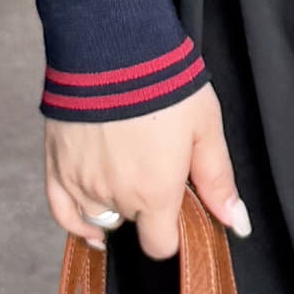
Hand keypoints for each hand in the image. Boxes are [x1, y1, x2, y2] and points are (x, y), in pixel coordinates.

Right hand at [43, 80, 249, 260]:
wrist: (114, 49)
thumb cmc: (165, 84)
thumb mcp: (205, 128)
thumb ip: (218, 180)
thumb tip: (237, 223)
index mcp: (155, 193)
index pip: (161, 245)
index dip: (173, 232)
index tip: (180, 208)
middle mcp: (116, 198)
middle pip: (134, 223)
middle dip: (148, 205)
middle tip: (156, 167)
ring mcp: (81, 184)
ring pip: (100, 218)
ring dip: (116, 204)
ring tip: (128, 171)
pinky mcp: (56, 168)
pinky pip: (62, 213)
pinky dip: (76, 221)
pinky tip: (90, 223)